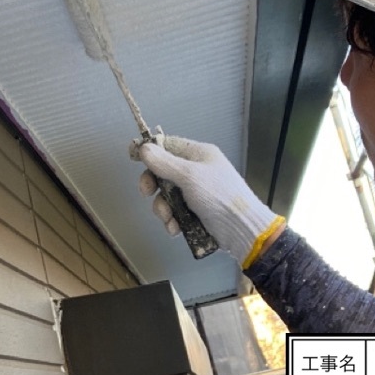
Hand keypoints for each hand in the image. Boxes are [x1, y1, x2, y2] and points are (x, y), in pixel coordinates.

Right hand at [134, 135, 281, 263]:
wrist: (242, 229)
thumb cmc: (218, 196)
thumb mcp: (190, 176)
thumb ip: (164, 163)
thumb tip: (144, 148)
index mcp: (199, 155)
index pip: (168, 145)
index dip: (150, 150)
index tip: (133, 157)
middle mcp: (196, 171)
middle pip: (163, 172)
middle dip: (153, 185)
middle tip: (146, 193)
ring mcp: (196, 192)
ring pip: (166, 195)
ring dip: (163, 208)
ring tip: (169, 219)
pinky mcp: (195, 211)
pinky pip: (175, 212)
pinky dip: (172, 220)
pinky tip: (175, 229)